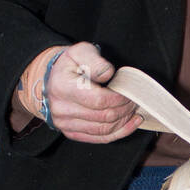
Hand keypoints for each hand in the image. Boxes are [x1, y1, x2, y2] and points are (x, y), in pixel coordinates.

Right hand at [14, 42, 144, 142]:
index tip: (130, 92)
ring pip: (104, 130)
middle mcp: (60, 109)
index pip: (99, 100)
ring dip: (124, 121)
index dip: (120, 98)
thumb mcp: (81, 51)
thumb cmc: (71, 64)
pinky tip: (130, 123)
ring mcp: (64, 124)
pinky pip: (99, 138)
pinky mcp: (71, 133)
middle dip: (125, 109)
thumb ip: (95, 61)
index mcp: (62, 87)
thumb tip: (108, 74)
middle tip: (135, 99)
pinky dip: (119, 132)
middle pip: (103, 117)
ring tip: (133, 109)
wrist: (54, 78)